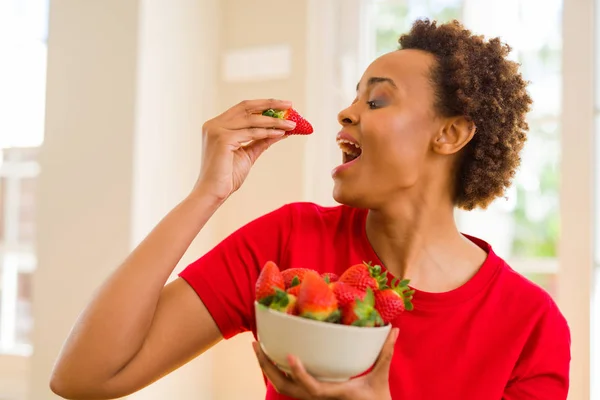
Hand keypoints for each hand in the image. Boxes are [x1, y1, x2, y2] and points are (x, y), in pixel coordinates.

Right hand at [194, 99, 296, 201]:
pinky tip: (280, 134)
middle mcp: (214, 124)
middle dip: (270, 104)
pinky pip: (251, 133)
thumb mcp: (248, 154)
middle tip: (289, 104)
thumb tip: (280, 131)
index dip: (263, 104)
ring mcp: (217, 130)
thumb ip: (260, 141)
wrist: (213, 193)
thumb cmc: (227, 176)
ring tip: (291, 124)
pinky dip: (267, 132)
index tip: (282, 105)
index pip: (242, 108)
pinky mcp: (222, 139)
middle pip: (246, 107)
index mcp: (217, 125)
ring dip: (274, 121)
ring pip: (251, 120)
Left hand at [253, 328, 398, 399]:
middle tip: (257, 345)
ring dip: (267, 369)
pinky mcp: (310, 395)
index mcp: (334, 394)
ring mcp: (311, 399)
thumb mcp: (381, 377)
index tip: (290, 356)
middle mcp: (318, 399)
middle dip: (267, 367)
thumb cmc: (377, 399)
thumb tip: (394, 330)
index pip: (311, 388)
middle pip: (284, 387)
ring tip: (258, 348)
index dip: (299, 374)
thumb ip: (385, 354)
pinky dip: (275, 371)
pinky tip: (272, 355)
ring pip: (282, 387)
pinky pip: (287, 385)